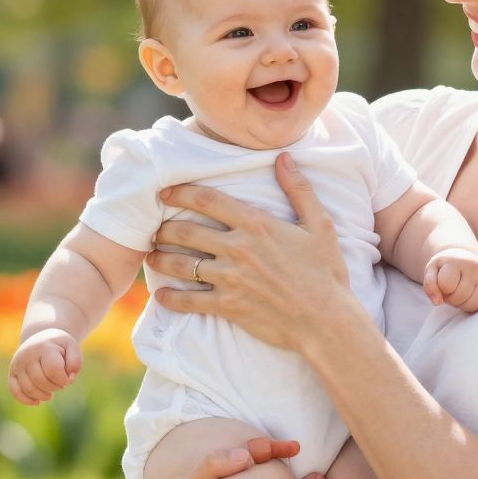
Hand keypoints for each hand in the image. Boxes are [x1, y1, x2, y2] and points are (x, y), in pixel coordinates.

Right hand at [7, 329, 81, 405]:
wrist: (40, 338)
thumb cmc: (58, 346)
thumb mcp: (71, 347)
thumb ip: (75, 361)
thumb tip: (69, 379)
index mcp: (44, 348)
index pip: (53, 370)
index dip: (63, 379)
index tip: (68, 378)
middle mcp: (27, 355)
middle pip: (40, 381)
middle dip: (55, 387)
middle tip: (60, 384)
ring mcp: (17, 364)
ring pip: (28, 389)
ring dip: (43, 396)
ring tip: (50, 393)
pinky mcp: (12, 373)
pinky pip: (15, 391)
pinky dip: (26, 400)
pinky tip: (38, 402)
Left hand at [141, 154, 358, 354]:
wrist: (326, 320)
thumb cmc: (325, 271)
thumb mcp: (320, 225)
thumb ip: (299, 189)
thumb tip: (283, 158)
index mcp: (256, 224)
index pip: (207, 201)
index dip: (181, 193)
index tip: (165, 193)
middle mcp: (237, 248)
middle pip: (186, 231)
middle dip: (164, 228)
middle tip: (154, 228)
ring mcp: (230, 278)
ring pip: (181, 265)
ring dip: (160, 259)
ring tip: (151, 256)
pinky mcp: (228, 306)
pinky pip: (189, 301)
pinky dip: (170, 298)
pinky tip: (160, 295)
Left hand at [423, 248, 477, 311]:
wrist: (463, 258)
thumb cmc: (445, 268)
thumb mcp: (432, 271)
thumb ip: (430, 285)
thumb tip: (437, 302)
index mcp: (457, 261)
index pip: (446, 285)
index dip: (441, 289)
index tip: (443, 283)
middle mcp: (476, 267)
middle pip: (460, 297)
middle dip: (452, 299)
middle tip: (452, 291)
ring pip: (473, 304)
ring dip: (463, 305)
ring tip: (461, 294)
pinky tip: (472, 298)